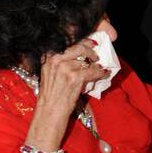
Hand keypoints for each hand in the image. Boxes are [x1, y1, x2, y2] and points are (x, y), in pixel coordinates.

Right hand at [25, 37, 108, 152]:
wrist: (48, 112)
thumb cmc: (50, 95)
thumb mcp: (49, 73)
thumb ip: (60, 61)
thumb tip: (79, 54)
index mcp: (47, 56)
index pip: (67, 40)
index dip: (81, 40)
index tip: (89, 42)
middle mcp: (54, 59)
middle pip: (78, 45)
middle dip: (90, 49)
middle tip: (95, 55)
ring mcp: (65, 67)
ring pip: (87, 60)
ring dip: (96, 64)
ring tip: (100, 67)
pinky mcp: (75, 77)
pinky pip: (93, 71)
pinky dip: (100, 73)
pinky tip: (103, 74)